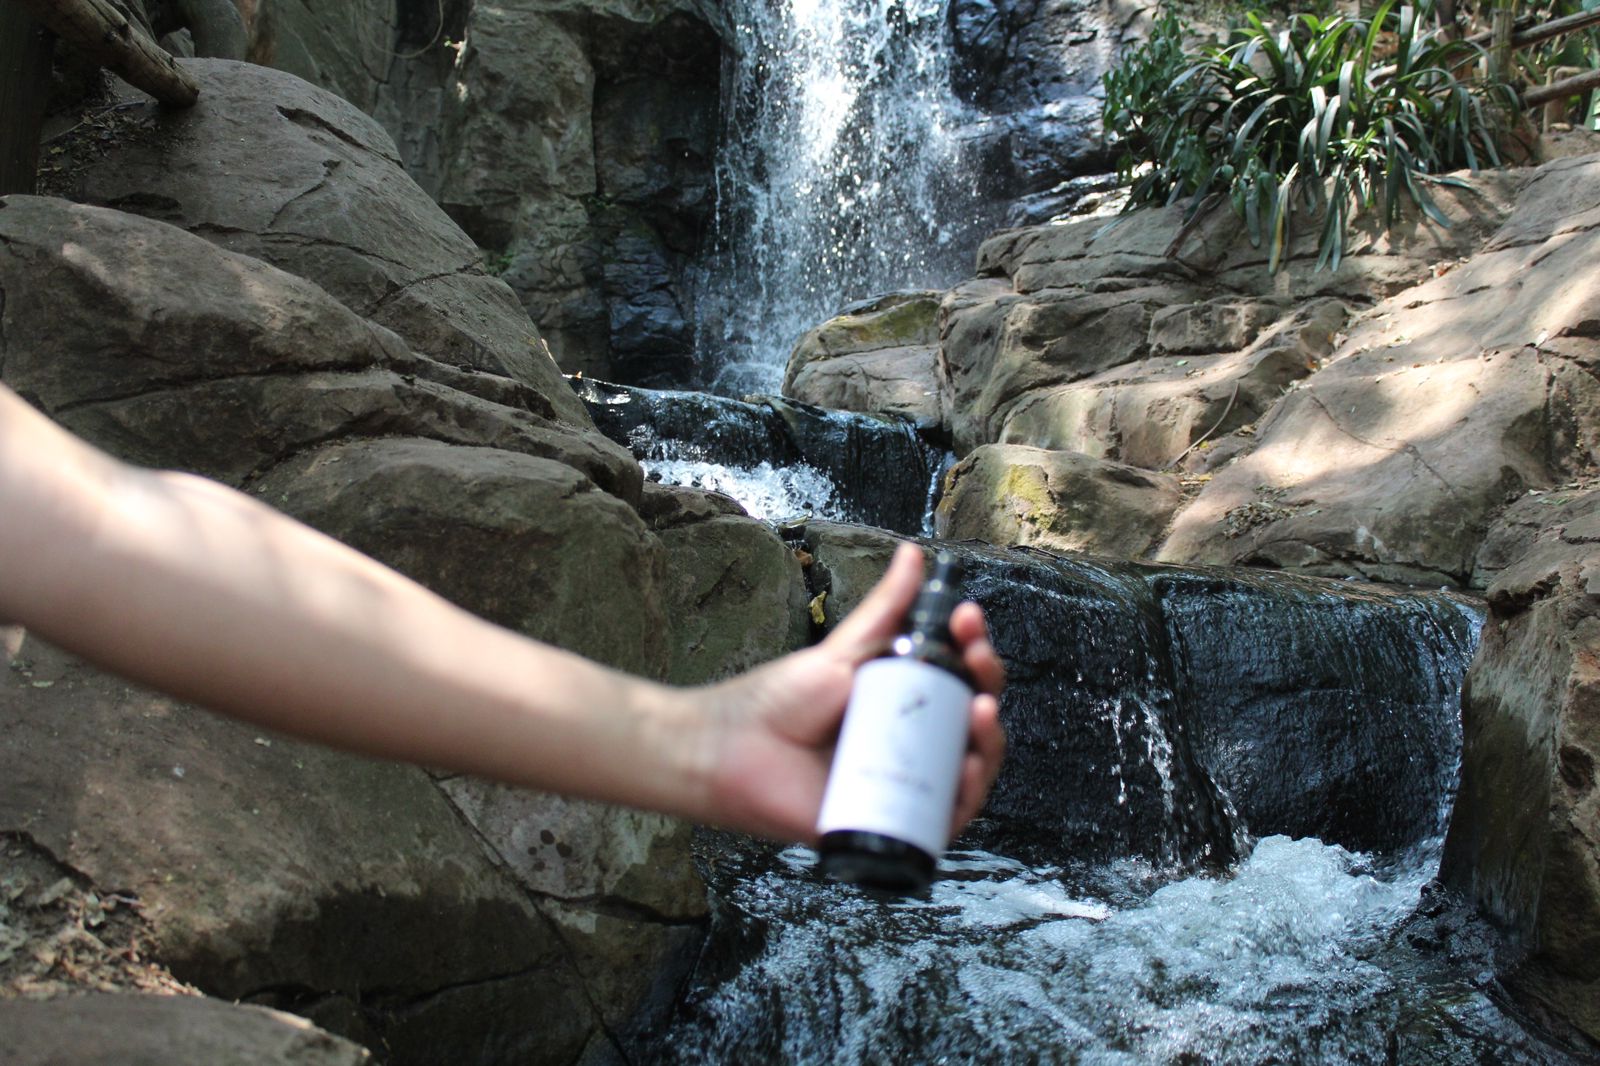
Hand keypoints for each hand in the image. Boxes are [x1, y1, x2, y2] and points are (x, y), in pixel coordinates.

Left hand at [693, 543, 1005, 842]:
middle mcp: (913, 745)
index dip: (976, 650)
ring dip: (988, 742)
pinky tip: (965, 770)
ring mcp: (904, 785)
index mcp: (907, 703)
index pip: (962, 679)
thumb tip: (914, 554)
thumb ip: (884, 608)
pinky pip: (943, 820)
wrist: (730, 750)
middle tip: (978, 659)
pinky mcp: (891, 824)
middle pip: (973, 725)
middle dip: (988, 687)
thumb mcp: (842, 650)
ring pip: (968, 771)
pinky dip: (965, 798)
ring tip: (980, 712)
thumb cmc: (777, 702)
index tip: (967, 620)